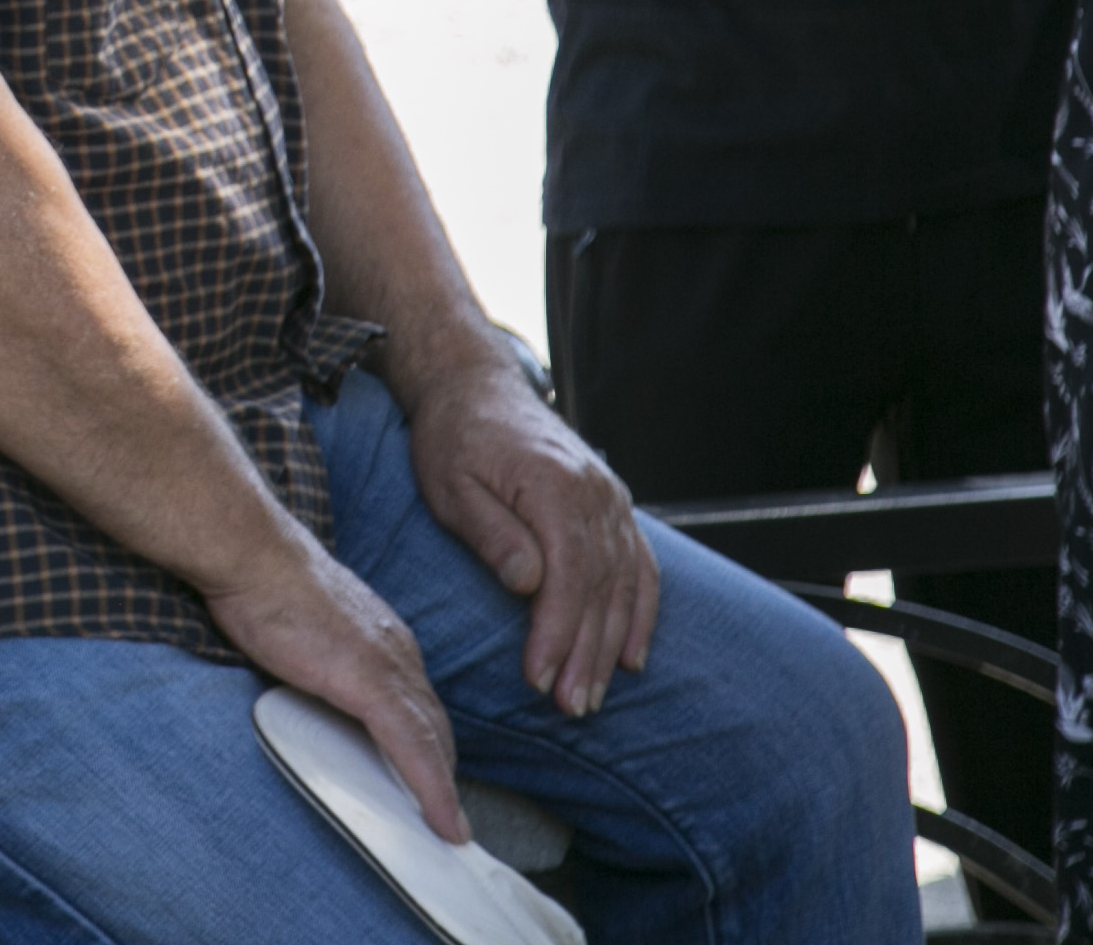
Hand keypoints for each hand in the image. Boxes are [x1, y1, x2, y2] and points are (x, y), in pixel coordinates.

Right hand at [199, 524, 468, 846]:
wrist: (249, 551)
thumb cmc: (258, 578)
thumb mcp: (300, 622)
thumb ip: (316, 653)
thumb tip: (305, 676)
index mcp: (380, 635)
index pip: (417, 697)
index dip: (426, 739)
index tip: (425, 771)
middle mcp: (396, 650)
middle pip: (434, 723)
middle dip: (441, 769)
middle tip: (440, 811)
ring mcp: (389, 666)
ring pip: (434, 741)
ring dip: (443, 788)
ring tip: (447, 828)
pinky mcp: (373, 685)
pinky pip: (416, 750)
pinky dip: (433, 790)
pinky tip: (442, 823)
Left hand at [406, 360, 659, 721]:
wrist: (473, 386)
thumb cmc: (453, 437)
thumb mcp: (451, 484)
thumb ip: (492, 533)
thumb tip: (529, 583)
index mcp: (556, 488)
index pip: (568, 577)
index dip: (558, 633)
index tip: (540, 678)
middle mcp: (596, 495)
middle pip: (602, 589)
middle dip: (586, 654)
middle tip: (570, 706)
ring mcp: (611, 499)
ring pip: (624, 585)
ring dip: (612, 645)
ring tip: (592, 695)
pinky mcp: (613, 504)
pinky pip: (639, 566)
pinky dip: (641, 612)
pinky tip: (632, 654)